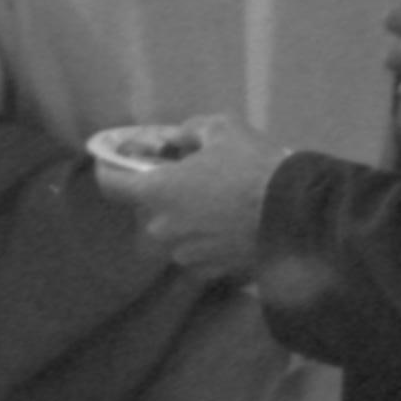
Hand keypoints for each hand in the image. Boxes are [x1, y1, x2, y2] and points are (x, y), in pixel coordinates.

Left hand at [96, 113, 288, 282]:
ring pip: (174, 232)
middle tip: (188, 177)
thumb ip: (190, 132)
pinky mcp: (209, 271)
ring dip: (186, 218)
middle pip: (149, 209)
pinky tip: (230, 225)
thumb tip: (175, 140)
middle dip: (163, 193)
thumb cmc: (250, 167)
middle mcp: (162, 228)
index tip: (114, 160)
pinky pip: (197, 250)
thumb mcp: (221, 129)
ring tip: (216, 203)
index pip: (112, 185)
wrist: (291, 214)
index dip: (109, 169)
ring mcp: (185, 254)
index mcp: (157, 192)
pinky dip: (206, 238)